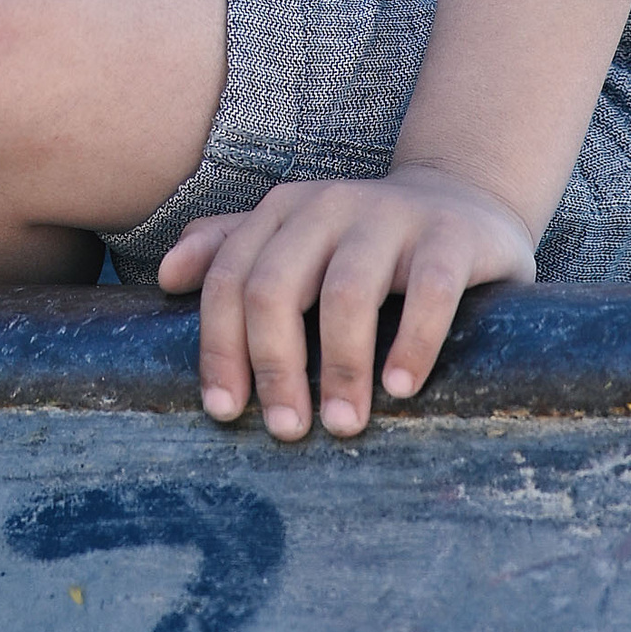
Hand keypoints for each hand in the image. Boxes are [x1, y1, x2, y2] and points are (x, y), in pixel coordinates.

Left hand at [158, 167, 535, 438]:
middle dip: (273, 363)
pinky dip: (412, 340)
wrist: (464, 201)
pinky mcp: (452, 238)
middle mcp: (330, 206)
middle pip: (276, 286)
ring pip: (347, 291)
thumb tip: (166, 275)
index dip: (219, 346)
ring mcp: (392, 217)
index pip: (231, 279)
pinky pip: (429, 290)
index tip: (226, 411)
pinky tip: (401, 387)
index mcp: (284, 211)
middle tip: (286, 430)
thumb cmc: (365, 241)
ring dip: (340, 365)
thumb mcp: (296, 238)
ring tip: (342, 424)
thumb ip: (232, 250)